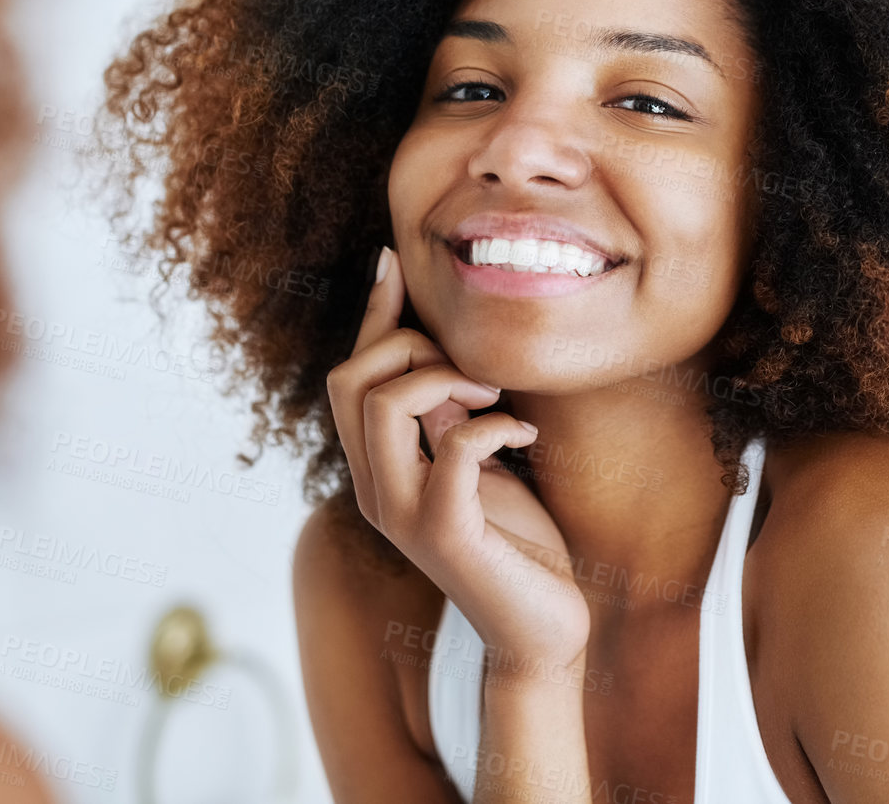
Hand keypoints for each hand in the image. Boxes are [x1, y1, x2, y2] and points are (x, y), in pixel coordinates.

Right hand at [325, 246, 590, 673]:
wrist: (542, 627)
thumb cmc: (515, 542)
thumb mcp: (473, 459)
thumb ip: (444, 412)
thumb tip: (428, 342)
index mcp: (375, 468)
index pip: (347, 375)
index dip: (371, 315)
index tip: (394, 261)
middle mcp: (373, 490)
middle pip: (350, 379)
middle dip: (414, 348)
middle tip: (478, 373)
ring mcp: (404, 515)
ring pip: (384, 404)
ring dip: (448, 378)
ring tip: (498, 398)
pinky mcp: (446, 535)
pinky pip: (453, 450)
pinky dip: (493, 425)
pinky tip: (526, 435)